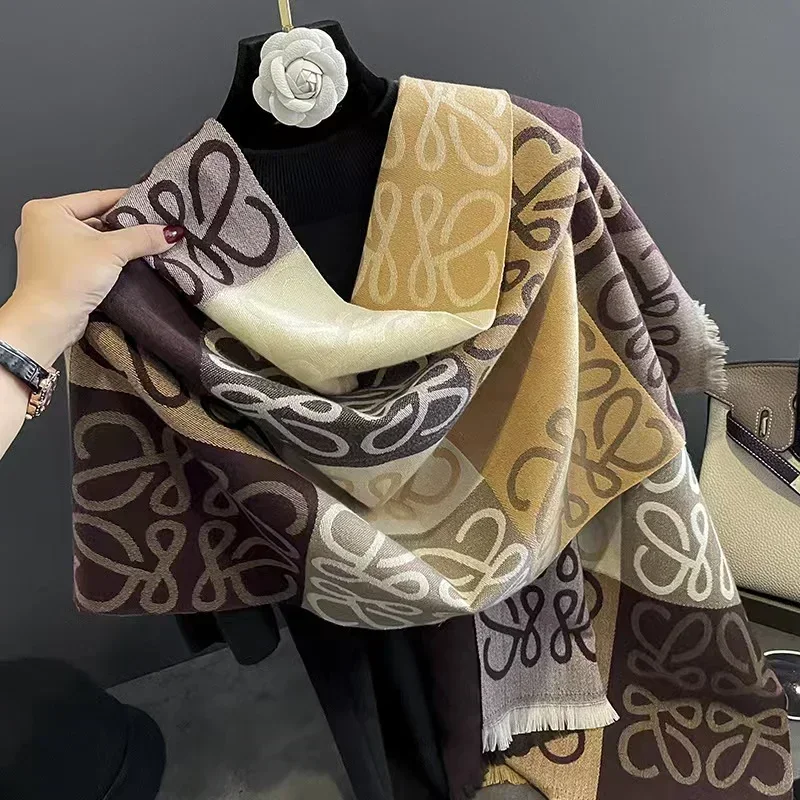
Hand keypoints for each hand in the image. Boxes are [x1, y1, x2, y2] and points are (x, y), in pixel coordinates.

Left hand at [0, 188, 183, 366]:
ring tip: (145, 245)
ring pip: (93, 238)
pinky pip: (88, 255)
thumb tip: (170, 232)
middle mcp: (42, 226)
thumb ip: (142, 237)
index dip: (127, 200)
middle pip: (95, 218)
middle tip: (154, 226)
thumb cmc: (65, 281)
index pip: (97, 198)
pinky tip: (127, 262)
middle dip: (125, 225)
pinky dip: (107, 258)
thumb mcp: (111, 251)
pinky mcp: (57, 270)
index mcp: (47, 210)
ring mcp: (48, 249)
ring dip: (117, 244)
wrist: (47, 321)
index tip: (153, 202)